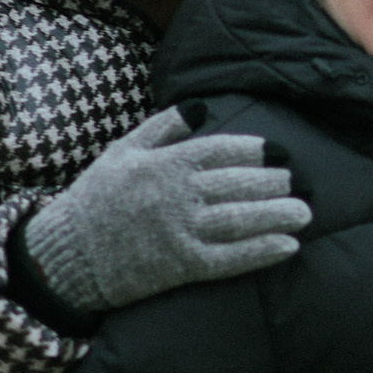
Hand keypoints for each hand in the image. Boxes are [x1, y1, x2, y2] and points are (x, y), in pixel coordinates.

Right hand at [21, 110, 310, 314]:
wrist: (67, 253)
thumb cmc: (98, 197)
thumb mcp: (123, 151)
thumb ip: (164, 126)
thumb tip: (202, 107)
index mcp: (164, 163)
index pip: (221, 150)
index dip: (256, 150)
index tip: (281, 153)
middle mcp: (176, 195)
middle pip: (238, 184)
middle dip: (274, 182)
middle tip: (299, 183)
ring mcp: (180, 231)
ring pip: (240, 220)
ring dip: (277, 215)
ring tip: (304, 212)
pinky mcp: (181, 265)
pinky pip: (230, 258)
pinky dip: (261, 251)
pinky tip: (288, 245)